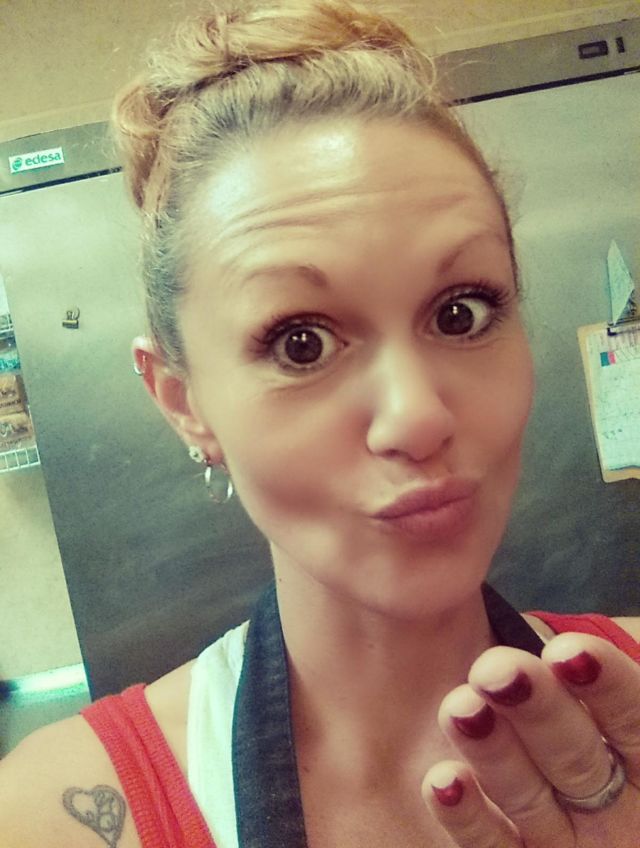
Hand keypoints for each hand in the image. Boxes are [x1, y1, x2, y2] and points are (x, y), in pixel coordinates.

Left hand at [422, 633, 639, 846]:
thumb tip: (569, 634)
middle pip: (578, 759)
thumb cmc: (580, 716)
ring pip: (530, 801)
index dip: (606, 685)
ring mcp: (567, 842)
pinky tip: (442, 780)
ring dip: (494, 754)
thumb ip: (591, 663)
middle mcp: (615, 808)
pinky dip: (468, 818)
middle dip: (538, 713)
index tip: (565, 651)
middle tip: (496, 671)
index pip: (633, 719)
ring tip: (460, 708)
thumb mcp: (598, 687)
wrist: (553, 785)